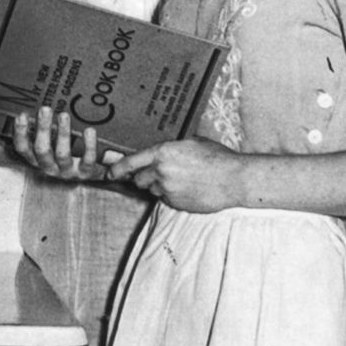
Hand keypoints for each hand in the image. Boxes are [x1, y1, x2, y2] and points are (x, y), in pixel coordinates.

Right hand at [12, 106, 119, 180]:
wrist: (89, 175)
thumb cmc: (67, 154)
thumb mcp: (52, 144)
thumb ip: (45, 130)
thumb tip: (41, 107)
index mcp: (38, 159)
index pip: (23, 148)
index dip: (20, 133)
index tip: (22, 115)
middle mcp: (49, 167)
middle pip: (41, 150)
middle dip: (43, 128)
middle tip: (45, 109)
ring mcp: (66, 172)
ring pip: (62, 154)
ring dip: (62, 133)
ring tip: (64, 115)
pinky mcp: (84, 174)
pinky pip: (87, 160)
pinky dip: (89, 145)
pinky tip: (89, 131)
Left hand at [106, 137, 243, 211]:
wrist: (235, 179)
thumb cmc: (216, 157)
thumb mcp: (191, 142)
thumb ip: (170, 148)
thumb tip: (158, 152)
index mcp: (163, 153)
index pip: (131, 163)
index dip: (117, 169)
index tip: (110, 173)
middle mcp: (161, 171)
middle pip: (139, 179)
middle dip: (145, 177)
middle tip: (160, 173)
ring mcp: (168, 189)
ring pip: (153, 190)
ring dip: (160, 186)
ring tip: (182, 179)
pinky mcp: (176, 203)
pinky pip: (166, 199)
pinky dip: (172, 195)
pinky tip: (189, 188)